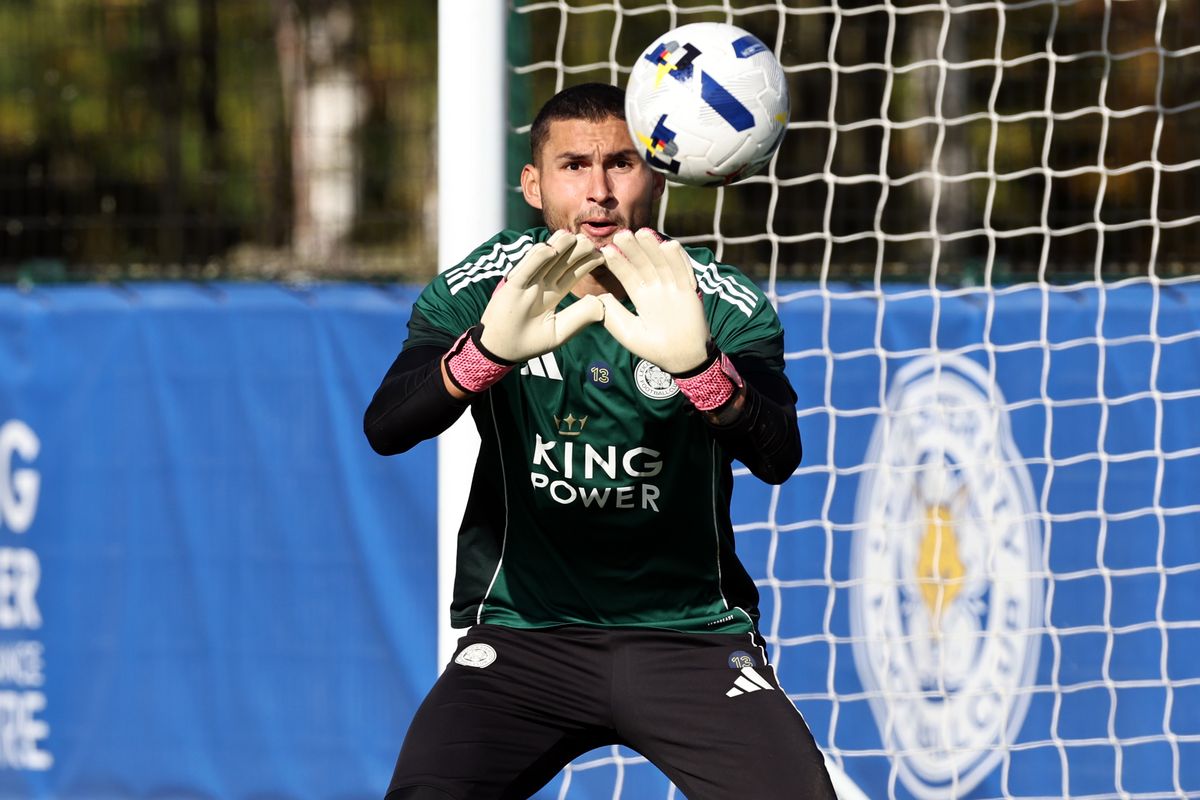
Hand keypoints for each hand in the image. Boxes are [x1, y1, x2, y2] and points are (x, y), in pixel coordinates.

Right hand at [478, 230, 604, 361]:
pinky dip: (535, 259)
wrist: (500, 351)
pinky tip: (549, 250)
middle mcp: (541, 285)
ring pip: (543, 260)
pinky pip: (524, 270)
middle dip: (575, 251)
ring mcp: (526, 284)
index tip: (601, 255)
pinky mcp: (511, 288)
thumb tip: (602, 304)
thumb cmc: (529, 343)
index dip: (587, 263)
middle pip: (561, 262)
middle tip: (590, 242)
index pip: (573, 273)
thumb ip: (579, 317)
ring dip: (557, 247)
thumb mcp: (559, 332)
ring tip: (572, 237)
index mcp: (553, 294)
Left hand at [597, 228, 709, 373]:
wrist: (682, 360)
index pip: (628, 275)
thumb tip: (597, 298)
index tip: (606, 250)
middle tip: (621, 234)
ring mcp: (673, 288)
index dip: (618, 263)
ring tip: (643, 233)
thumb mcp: (628, 332)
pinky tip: (669, 245)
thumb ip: (613, 315)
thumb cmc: (653, 349)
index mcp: (641, 296)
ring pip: (662, 264)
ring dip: (653, 249)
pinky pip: (683, 273)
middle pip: (644, 264)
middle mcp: (656, 289)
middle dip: (633, 250)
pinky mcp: (689, 292)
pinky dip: (678, 260)